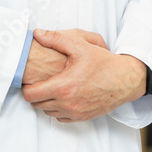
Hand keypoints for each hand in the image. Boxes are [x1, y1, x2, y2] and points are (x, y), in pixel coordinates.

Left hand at [22, 29, 143, 122]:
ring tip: (51, 87)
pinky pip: (60, 118)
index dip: (26, 87)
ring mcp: (75, 112)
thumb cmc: (104, 63)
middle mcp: (67, 103)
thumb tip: (38, 33)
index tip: (29, 79)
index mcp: (63, 86)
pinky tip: (62, 96)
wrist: (125, 79)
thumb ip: (56, 39)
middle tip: (40, 81)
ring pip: (48, 112)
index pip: (31, 95)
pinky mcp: (82, 117)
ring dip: (46, 101)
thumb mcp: (80, 46)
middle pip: (37, 104)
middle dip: (36, 93)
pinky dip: (57, 109)